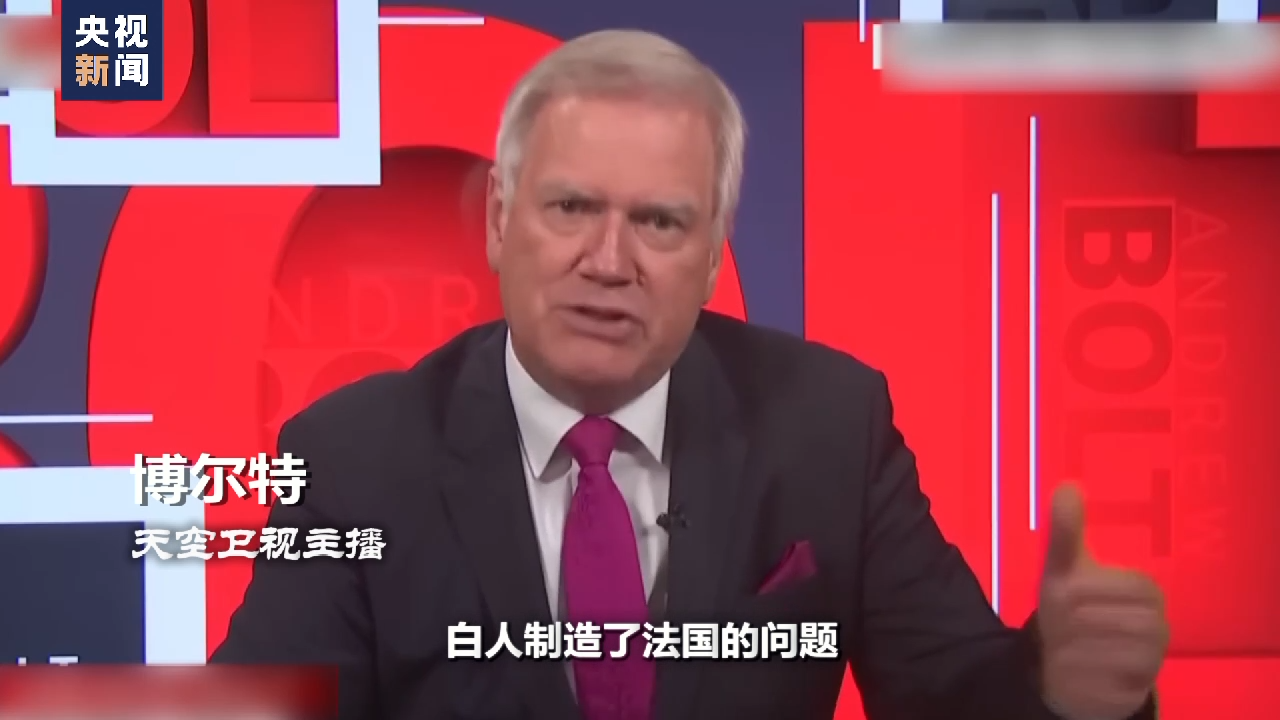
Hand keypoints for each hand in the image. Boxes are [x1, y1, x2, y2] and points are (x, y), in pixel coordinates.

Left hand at [1036, 484, 1168, 719]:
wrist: (1066, 662)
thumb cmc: (1070, 607)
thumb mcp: (1062, 568)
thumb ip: (1066, 530)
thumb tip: (1066, 486)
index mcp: (1146, 593)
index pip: (1138, 587)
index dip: (1096, 589)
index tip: (1063, 592)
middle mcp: (1159, 627)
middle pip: (1133, 622)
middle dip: (1085, 620)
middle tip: (1058, 621)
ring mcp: (1152, 662)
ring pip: (1124, 653)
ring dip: (1082, 647)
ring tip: (1060, 644)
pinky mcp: (1137, 691)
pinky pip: (1117, 685)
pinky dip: (1086, 674)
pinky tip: (1066, 665)